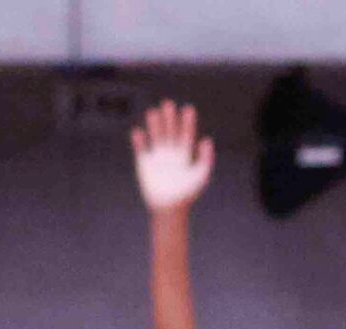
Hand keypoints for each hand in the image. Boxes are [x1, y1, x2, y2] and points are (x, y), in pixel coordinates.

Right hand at [133, 99, 215, 214]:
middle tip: (168, 104)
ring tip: (154, 112)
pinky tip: (138, 132)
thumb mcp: (201, 175)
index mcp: (185, 155)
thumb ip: (206, 158)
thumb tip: (207, 140)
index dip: (187, 122)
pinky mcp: (144, 163)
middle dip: (170, 118)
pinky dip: (139, 140)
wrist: (169, 208)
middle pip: (170, 131)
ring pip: (156, 136)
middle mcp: (171, 153)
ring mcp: (157, 157)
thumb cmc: (187, 194)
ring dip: (155, 124)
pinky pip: (141, 148)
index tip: (188, 109)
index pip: (186, 134)